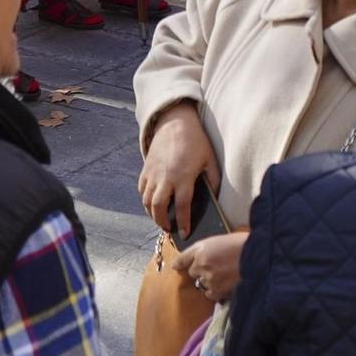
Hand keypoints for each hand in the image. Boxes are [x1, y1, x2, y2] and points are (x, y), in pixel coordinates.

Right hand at [137, 101, 219, 236]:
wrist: (174, 123)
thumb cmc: (196, 142)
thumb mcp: (210, 160)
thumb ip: (213, 181)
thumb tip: (214, 198)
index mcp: (183, 177)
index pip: (182, 207)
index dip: (183, 222)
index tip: (185, 233)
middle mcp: (165, 178)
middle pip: (158, 208)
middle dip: (162, 222)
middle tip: (169, 229)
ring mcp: (153, 174)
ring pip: (146, 201)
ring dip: (152, 214)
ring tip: (161, 220)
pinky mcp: (145, 169)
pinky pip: (142, 190)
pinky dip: (145, 201)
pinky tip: (153, 205)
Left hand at [173, 230, 248, 302]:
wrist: (260, 258)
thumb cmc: (245, 244)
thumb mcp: (224, 238)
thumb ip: (208, 247)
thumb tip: (196, 256)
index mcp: (201, 249)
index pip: (183, 259)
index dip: (182, 263)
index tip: (178, 266)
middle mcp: (201, 264)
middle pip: (193, 272)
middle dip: (201, 270)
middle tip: (216, 267)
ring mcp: (208, 279)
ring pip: (202, 283)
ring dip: (209, 281)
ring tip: (224, 276)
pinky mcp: (217, 291)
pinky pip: (210, 294)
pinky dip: (216, 291)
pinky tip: (226, 285)